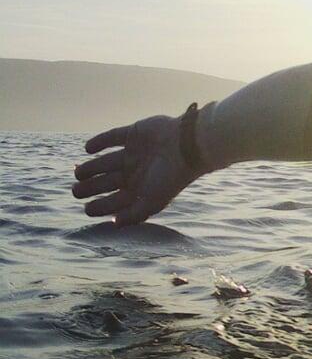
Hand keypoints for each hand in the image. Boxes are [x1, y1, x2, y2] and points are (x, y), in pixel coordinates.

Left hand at [72, 115, 203, 225]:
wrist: (188, 146)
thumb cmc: (171, 177)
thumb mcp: (153, 202)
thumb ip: (134, 215)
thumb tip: (114, 224)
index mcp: (139, 189)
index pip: (113, 201)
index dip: (98, 206)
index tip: (87, 208)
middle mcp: (134, 172)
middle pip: (105, 182)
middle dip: (89, 188)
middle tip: (76, 191)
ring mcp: (133, 153)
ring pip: (103, 162)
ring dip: (89, 167)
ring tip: (78, 172)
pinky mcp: (133, 134)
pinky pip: (111, 138)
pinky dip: (97, 142)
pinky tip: (88, 149)